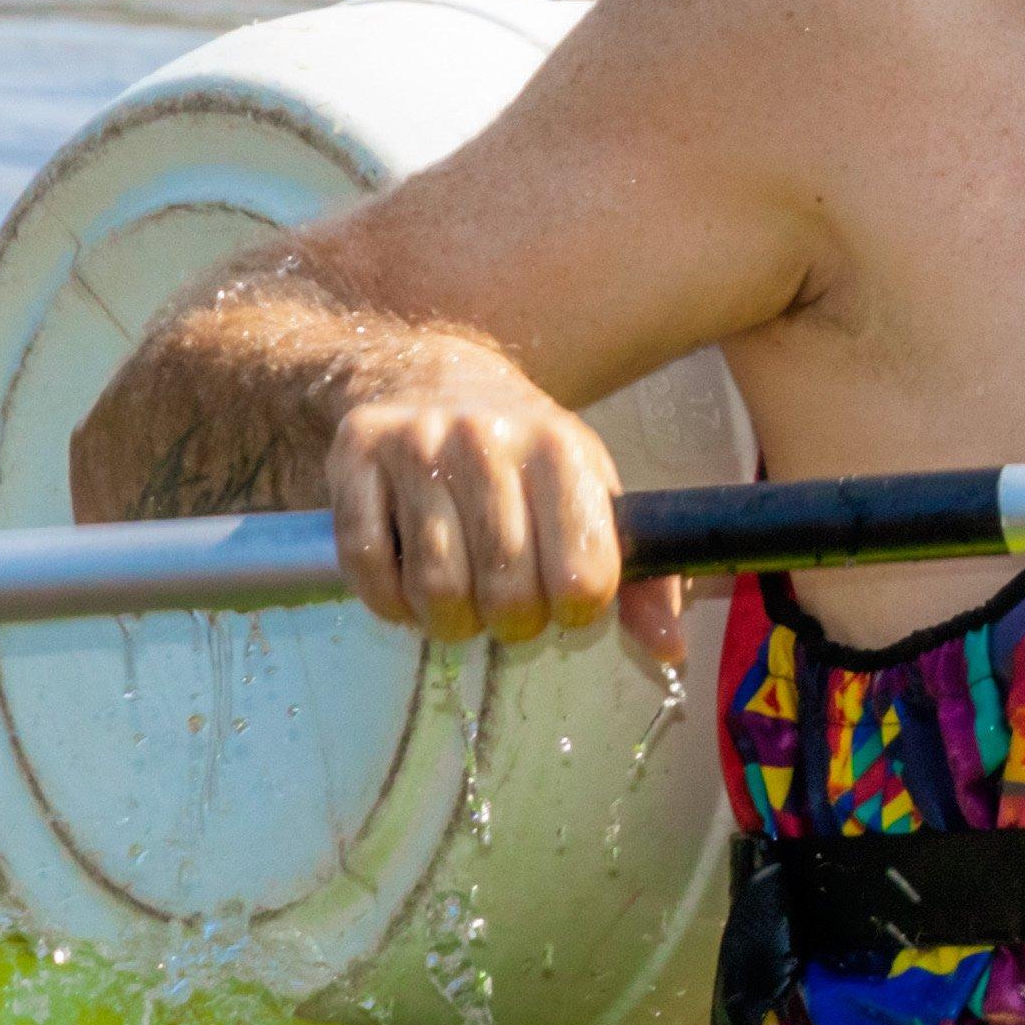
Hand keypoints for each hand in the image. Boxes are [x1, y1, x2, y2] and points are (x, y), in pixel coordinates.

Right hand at [322, 323, 654, 651]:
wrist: (429, 375)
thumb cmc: (523, 453)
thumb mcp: (592, 493)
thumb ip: (640, 577)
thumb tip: (669, 649)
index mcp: (561, 449)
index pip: (582, 576)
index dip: (576, 612)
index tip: (565, 604)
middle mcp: (487, 439)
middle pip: (506, 591)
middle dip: (510, 625)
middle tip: (507, 611)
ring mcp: (416, 444)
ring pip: (436, 586)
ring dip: (449, 622)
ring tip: (460, 605)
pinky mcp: (355, 455)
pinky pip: (367, 565)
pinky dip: (389, 603)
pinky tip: (408, 592)